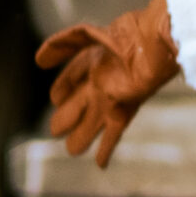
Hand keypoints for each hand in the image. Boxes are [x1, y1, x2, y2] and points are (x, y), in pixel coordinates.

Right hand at [35, 0, 178, 169]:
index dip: (64, 85)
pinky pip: (113, 132)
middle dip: (68, 116)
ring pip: (94, 121)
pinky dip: (105, 149)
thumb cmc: (128, 33)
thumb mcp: (88, 34)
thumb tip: (38, 60)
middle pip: (82, 102)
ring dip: (83, 136)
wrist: (156, 42)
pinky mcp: (127, 107)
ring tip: (71, 150)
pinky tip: (100, 163)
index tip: (55, 97)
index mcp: (96, 59)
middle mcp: (103, 80)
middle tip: (55, 130)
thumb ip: (65, 44)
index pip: (75, 75)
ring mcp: (115, 96)